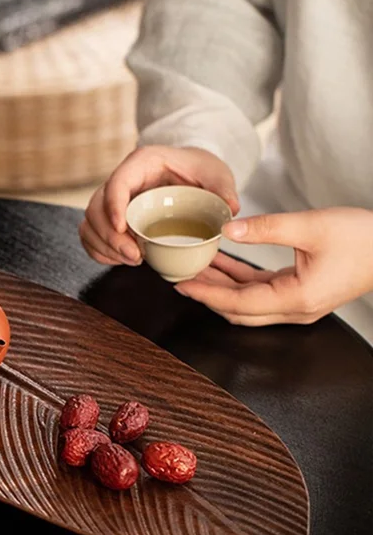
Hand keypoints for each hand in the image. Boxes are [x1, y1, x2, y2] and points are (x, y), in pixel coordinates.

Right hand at [80, 146, 239, 265]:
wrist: (190, 173)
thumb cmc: (199, 169)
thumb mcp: (215, 173)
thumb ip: (222, 188)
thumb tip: (230, 208)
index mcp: (141, 163)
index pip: (117, 183)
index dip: (113, 206)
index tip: (122, 228)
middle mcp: (120, 180)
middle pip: (96, 208)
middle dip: (109, 236)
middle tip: (134, 256)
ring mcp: (112, 200)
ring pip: (90, 224)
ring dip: (104, 246)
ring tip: (131, 260)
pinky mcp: (109, 217)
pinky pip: (92, 235)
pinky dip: (100, 251)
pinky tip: (120, 260)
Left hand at [175, 207, 372, 325]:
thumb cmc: (363, 238)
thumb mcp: (311, 226)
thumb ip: (266, 228)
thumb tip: (228, 228)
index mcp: (296, 298)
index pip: (237, 303)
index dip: (206, 293)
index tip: (181, 283)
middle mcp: (294, 309)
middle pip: (237, 309)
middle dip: (207, 293)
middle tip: (179, 277)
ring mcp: (297, 304)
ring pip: (246, 301)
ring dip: (221, 285)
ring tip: (195, 266)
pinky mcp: (300, 292)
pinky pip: (260, 290)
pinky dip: (239, 278)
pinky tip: (221, 261)